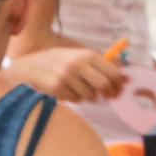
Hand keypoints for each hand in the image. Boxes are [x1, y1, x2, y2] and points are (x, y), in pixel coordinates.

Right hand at [7, 44, 125, 101]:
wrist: (29, 66)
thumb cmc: (59, 62)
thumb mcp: (78, 56)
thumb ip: (100, 65)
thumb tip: (126, 77)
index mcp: (86, 54)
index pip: (112, 71)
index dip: (119, 83)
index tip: (120, 89)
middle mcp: (77, 64)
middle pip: (103, 85)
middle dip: (107, 92)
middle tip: (106, 95)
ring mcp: (66, 76)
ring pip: (89, 95)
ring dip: (87, 95)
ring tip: (78, 88)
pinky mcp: (57, 88)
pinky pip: (75, 100)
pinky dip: (74, 98)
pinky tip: (66, 90)